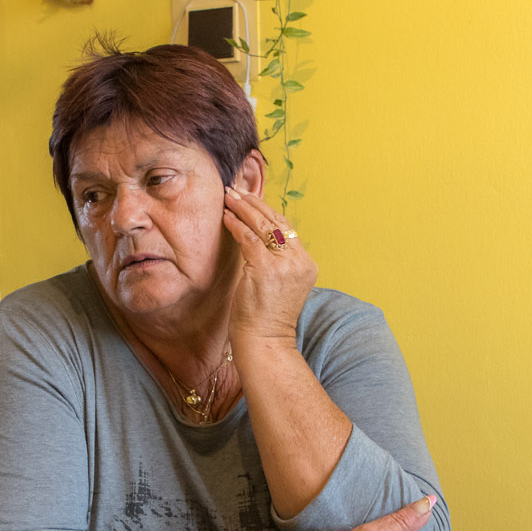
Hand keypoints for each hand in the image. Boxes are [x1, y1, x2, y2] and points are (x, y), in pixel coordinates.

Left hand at [222, 186, 316, 347]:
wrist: (265, 340)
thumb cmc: (266, 316)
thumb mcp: (280, 284)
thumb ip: (276, 261)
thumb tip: (258, 237)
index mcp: (306, 264)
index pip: (287, 229)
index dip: (267, 211)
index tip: (251, 199)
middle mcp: (299, 261)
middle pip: (276, 222)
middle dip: (254, 203)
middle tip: (236, 190)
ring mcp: (284, 264)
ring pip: (262, 225)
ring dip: (243, 207)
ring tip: (228, 196)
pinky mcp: (265, 268)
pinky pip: (248, 237)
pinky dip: (235, 224)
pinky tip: (225, 216)